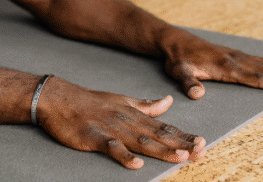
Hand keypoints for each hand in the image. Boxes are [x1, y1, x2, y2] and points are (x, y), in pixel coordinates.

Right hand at [35, 77, 205, 168]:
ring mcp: (112, 129)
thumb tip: (168, 102)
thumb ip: (147, 105)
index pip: (165, 127)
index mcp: (135, 115)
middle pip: (158, 135)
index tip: (203, 143)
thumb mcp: (123, 101)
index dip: (184, 136)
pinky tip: (136, 164)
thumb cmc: (91, 103)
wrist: (59, 98)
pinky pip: (111, 148)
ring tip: (180, 156)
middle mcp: (128, 122)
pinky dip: (124, 156)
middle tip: (201, 150)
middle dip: (180, 143)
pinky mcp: (94, 137)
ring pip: (141, 141)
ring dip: (161, 149)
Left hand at [161, 30, 262, 99]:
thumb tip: (197, 94)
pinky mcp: (235, 54)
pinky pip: (259, 59)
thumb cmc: (178, 59)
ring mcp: (237, 56)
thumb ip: (189, 83)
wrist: (175, 41)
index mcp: (226, 67)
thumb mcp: (179, 72)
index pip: (255, 78)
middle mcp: (236, 60)